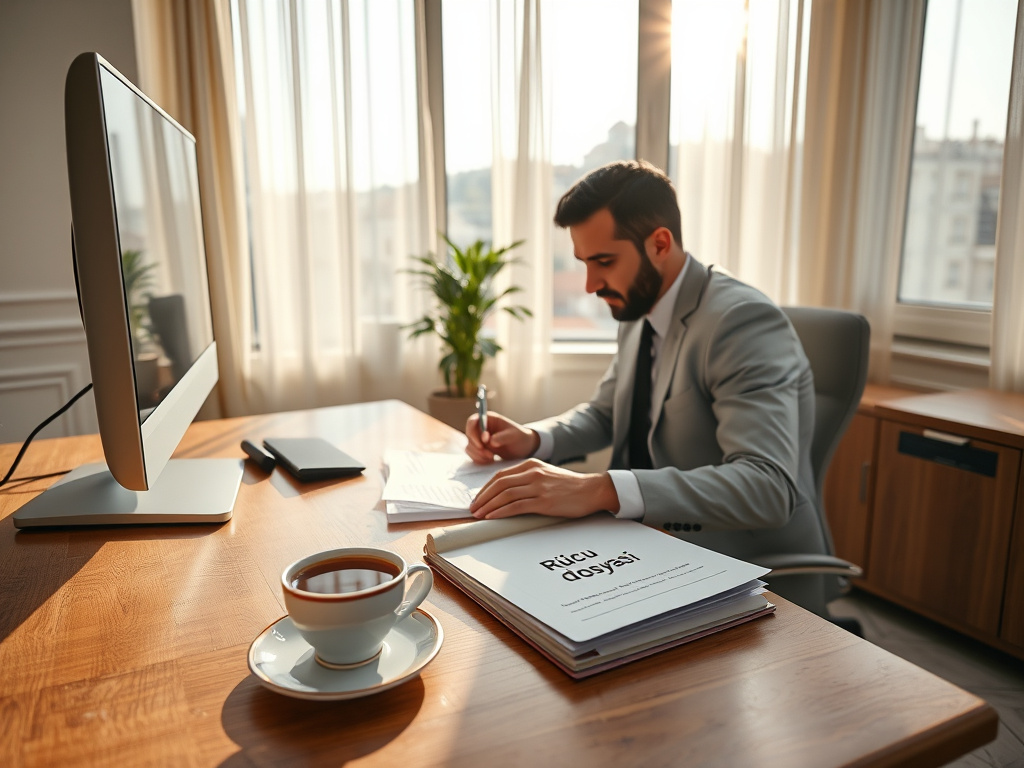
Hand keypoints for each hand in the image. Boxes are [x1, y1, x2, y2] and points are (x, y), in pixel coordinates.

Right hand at [465, 411, 539, 463]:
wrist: (524, 448)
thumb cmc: (520, 437)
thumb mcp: (514, 435)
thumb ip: (502, 437)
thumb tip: (490, 441)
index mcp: (488, 419)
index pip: (472, 421)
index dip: (474, 432)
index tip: (483, 443)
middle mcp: (481, 428)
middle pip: (469, 435)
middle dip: (477, 447)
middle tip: (490, 455)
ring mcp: (479, 439)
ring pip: (469, 446)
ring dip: (478, 454)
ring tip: (492, 458)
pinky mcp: (480, 449)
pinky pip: (472, 454)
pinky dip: (479, 459)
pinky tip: (491, 460)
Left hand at [469, 459, 619, 519]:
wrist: (591, 490)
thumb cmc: (569, 486)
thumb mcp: (545, 475)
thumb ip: (527, 479)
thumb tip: (505, 492)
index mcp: (531, 465)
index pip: (500, 475)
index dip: (485, 488)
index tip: (478, 498)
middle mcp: (533, 473)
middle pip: (499, 484)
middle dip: (482, 497)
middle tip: (473, 508)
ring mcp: (538, 487)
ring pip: (505, 495)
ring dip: (488, 506)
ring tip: (478, 515)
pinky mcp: (544, 501)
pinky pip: (516, 506)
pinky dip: (501, 512)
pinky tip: (493, 517)